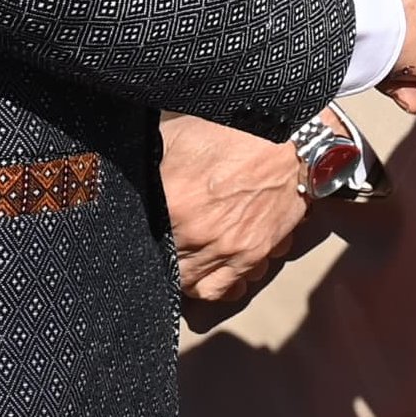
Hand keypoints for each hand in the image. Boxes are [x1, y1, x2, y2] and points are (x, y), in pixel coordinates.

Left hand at [160, 112, 307, 312]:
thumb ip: (151, 163)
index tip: (143, 237)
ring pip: (198, 287)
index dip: (140, 242)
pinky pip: (232, 287)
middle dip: (167, 262)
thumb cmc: (235, 129)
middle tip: (168, 249)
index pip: (142, 243)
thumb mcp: (177, 134)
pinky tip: (220, 267)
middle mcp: (197, 233)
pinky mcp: (256, 252)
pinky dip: (224, 283)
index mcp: (172, 202)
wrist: (292, 134)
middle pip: (170, 270)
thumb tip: (124, 177)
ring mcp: (229, 247)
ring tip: (193, 263)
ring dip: (193, 278)